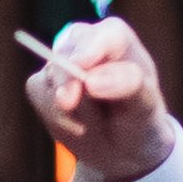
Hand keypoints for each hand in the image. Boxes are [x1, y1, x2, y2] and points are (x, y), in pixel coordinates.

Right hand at [23, 18, 174, 181]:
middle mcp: (85, 42)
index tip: (79, 66)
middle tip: (68, 105)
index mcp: (116, 38)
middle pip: (68, 52)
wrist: (121, 144)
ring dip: (64, 107)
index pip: (102, 37)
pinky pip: (37, 91)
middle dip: (67, 79)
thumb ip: (125, 85)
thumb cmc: (138, 116)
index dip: (89, 50)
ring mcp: (61, 61)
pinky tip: (73, 125)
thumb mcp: (145, 104)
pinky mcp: (42, 82)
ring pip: (50, 75)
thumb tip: (89, 81)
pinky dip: (51, 114)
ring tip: (89, 126)